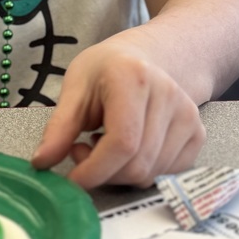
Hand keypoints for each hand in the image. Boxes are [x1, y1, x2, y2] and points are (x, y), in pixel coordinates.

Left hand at [31, 40, 205, 188]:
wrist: (146, 57)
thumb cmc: (106, 70)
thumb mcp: (76, 87)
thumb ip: (60, 127)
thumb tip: (41, 163)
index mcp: (134, 77)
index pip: (122, 142)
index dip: (95, 170)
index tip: (72, 180)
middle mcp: (169, 95)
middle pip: (138, 164)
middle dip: (103, 172)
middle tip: (81, 150)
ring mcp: (189, 116)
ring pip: (151, 174)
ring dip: (119, 172)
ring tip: (103, 143)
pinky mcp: (198, 134)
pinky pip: (166, 174)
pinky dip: (140, 171)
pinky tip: (127, 147)